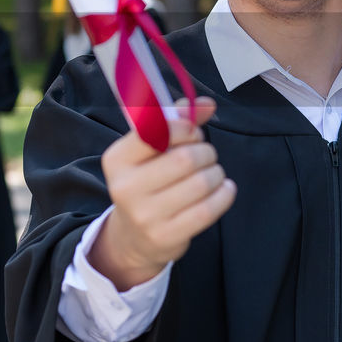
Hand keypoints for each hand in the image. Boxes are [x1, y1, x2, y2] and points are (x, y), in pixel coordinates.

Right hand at [90, 97, 234, 289]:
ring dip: (216, 173)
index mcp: (117, 159)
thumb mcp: (151, 151)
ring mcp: (145, 215)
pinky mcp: (166, 236)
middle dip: (206, 151)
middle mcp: (126, 187)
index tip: (192, 132)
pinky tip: (223, 189)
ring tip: (213, 174)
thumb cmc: (147, 183)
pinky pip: (208, 210)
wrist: (135, 237)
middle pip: (185, 159)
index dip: (184, 128)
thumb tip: (206, 104)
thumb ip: (176, 122)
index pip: (156, 131)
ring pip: (200, 183)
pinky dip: (224, 194)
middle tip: (205, 155)